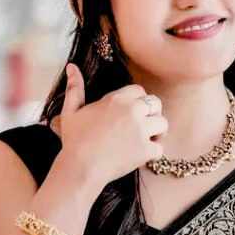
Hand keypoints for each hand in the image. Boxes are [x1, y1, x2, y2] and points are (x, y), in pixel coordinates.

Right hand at [51, 63, 168, 188]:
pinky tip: (143, 154)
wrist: (81, 168)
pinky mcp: (145, 151)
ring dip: (157, 131)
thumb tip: (72, 67)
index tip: (132, 112)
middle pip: (156, 103)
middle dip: (152, 113)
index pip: (140, 90)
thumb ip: (75, 87)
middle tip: (143, 124)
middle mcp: (132, 112)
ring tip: (147, 138)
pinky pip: (160, 148)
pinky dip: (153, 152)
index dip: (138, 100)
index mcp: (117, 99)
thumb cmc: (74, 141)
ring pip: (163, 124)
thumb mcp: (71, 111)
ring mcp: (141, 131)